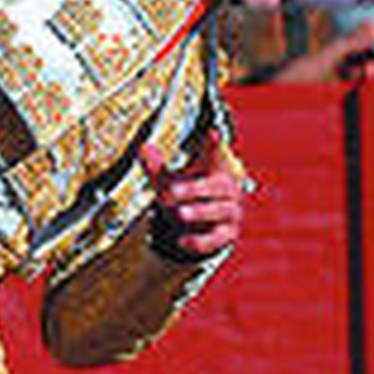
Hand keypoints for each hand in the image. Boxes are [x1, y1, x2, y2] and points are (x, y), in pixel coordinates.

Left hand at [142, 130, 244, 258]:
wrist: (202, 226)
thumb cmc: (187, 196)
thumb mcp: (169, 181)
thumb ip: (156, 167)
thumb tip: (143, 147)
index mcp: (216, 170)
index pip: (216, 155)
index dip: (214, 145)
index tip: (211, 132)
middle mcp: (228, 190)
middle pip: (218, 186)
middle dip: (194, 189)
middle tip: (169, 191)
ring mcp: (230, 213)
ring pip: (220, 211)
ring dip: (200, 212)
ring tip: (179, 213)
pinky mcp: (227, 235)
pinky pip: (217, 238)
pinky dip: (200, 241)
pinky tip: (181, 241)